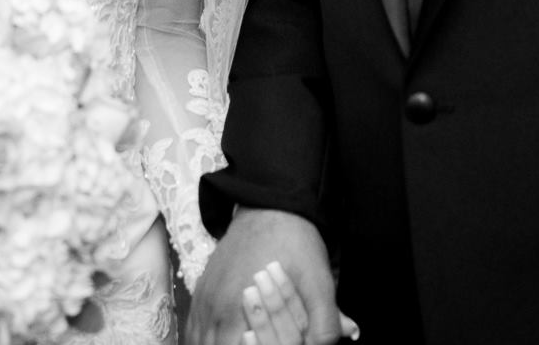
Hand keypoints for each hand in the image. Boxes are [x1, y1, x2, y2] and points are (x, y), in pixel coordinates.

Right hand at [188, 209, 347, 344]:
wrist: (269, 206)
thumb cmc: (295, 244)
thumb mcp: (318, 281)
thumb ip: (326, 319)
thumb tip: (347, 337)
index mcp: (240, 310)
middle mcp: (215, 310)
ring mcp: (203, 301)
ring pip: (197, 343)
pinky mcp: (199, 292)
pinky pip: (191, 330)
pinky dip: (201, 341)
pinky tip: (219, 343)